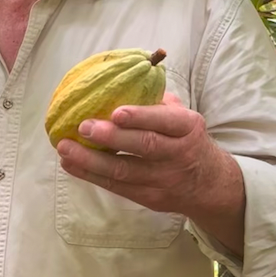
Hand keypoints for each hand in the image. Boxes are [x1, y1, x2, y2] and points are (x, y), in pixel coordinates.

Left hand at [56, 92, 243, 220]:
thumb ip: (154, 100)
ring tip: (65, 147)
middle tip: (84, 127)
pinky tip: (70, 163)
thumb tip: (117, 78)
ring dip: (91, 160)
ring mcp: (163, 179)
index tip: (116, 112)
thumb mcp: (181, 117)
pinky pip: (117, 187)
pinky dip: (90, 175)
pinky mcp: (149, 198)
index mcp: (187, 128)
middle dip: (111, 137)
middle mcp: (178, 154)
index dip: (141, 116)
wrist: (210, 185)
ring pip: (125, 171)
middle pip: (145, 146)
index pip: (166, 121)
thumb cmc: (185, 140)